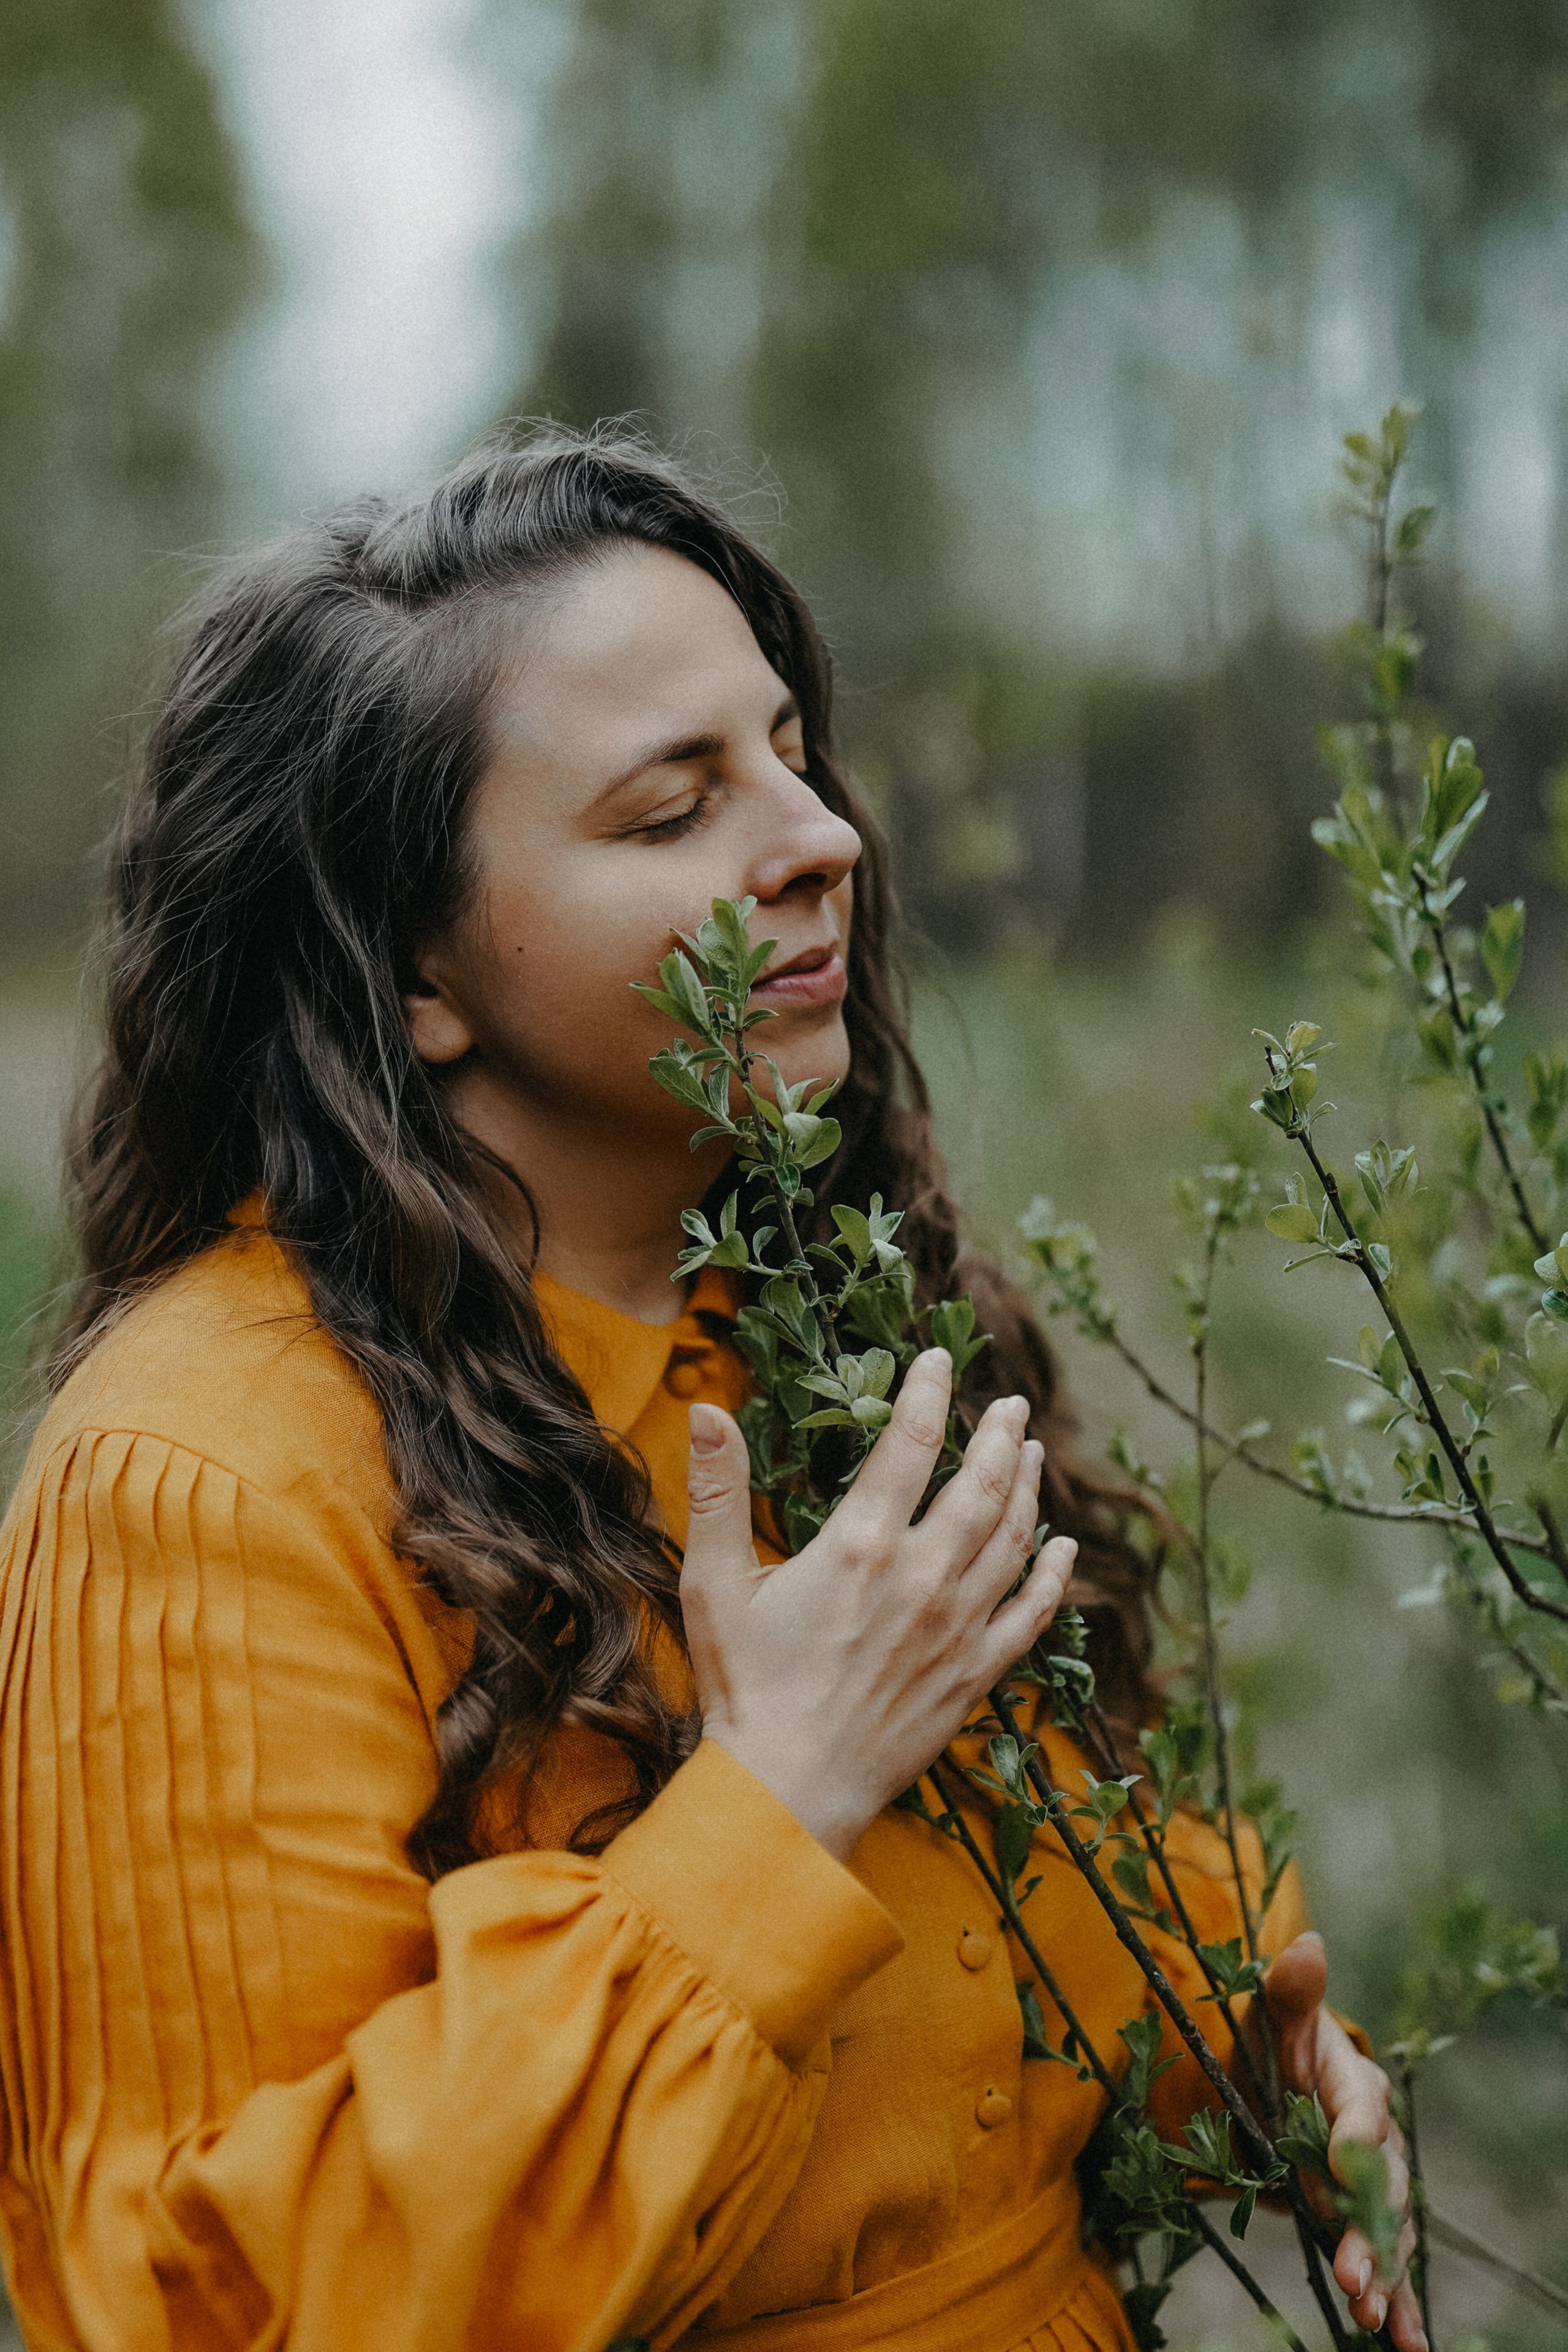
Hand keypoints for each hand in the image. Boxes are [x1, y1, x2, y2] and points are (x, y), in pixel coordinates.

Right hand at [680, 1347, 1076, 1861]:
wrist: (787, 1790)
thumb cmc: (744, 1688)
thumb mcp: (713, 1583)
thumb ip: (717, 1490)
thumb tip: (706, 1408)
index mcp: (859, 1545)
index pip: (910, 1443)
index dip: (930, 1393)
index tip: (941, 1360)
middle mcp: (922, 1577)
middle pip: (980, 1483)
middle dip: (1000, 1434)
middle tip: (1011, 1404)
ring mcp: (956, 1627)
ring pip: (1013, 1538)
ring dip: (1029, 1488)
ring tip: (1034, 1452)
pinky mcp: (974, 1675)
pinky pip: (1030, 1614)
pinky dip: (1053, 1575)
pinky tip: (1064, 1547)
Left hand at [1266, 1931, 1426, 2350]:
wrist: (1268, 2075)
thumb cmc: (1267, 2039)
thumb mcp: (1266, 2013)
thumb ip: (1289, 1990)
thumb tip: (1308, 1944)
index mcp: (1354, 2082)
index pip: (1360, 2114)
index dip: (1352, 2144)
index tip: (1338, 2172)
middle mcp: (1374, 2137)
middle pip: (1381, 2186)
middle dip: (1371, 2232)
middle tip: (1353, 2275)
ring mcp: (1371, 2182)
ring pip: (1390, 2232)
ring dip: (1386, 2276)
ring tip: (1373, 2318)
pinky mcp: (1361, 2217)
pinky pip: (1387, 2260)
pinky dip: (1399, 2301)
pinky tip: (1405, 2342)